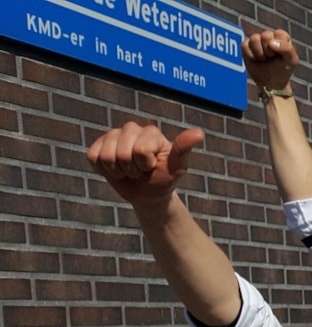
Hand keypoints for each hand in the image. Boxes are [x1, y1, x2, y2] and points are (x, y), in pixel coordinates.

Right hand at [86, 123, 203, 206]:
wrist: (148, 193)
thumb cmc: (164, 179)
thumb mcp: (176, 167)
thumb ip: (183, 149)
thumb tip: (199, 133)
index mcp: (151, 132)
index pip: (140, 150)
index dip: (145, 165)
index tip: (153, 166)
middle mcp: (131, 128)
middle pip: (122, 154)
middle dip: (132, 170)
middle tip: (141, 171)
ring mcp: (113, 135)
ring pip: (106, 156)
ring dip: (118, 171)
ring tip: (129, 171)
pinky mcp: (97, 145)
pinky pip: (93, 158)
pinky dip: (104, 170)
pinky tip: (116, 169)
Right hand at [243, 28, 298, 90]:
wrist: (271, 82)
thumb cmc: (283, 70)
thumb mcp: (291, 61)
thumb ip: (287, 49)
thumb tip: (271, 43)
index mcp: (282, 37)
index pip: (279, 33)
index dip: (279, 46)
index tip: (280, 55)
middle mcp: (269, 36)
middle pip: (265, 35)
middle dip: (269, 50)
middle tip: (271, 58)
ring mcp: (256, 40)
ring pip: (254, 39)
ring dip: (259, 53)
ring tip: (263, 59)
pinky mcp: (246, 46)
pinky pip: (244, 45)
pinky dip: (250, 56)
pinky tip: (255, 60)